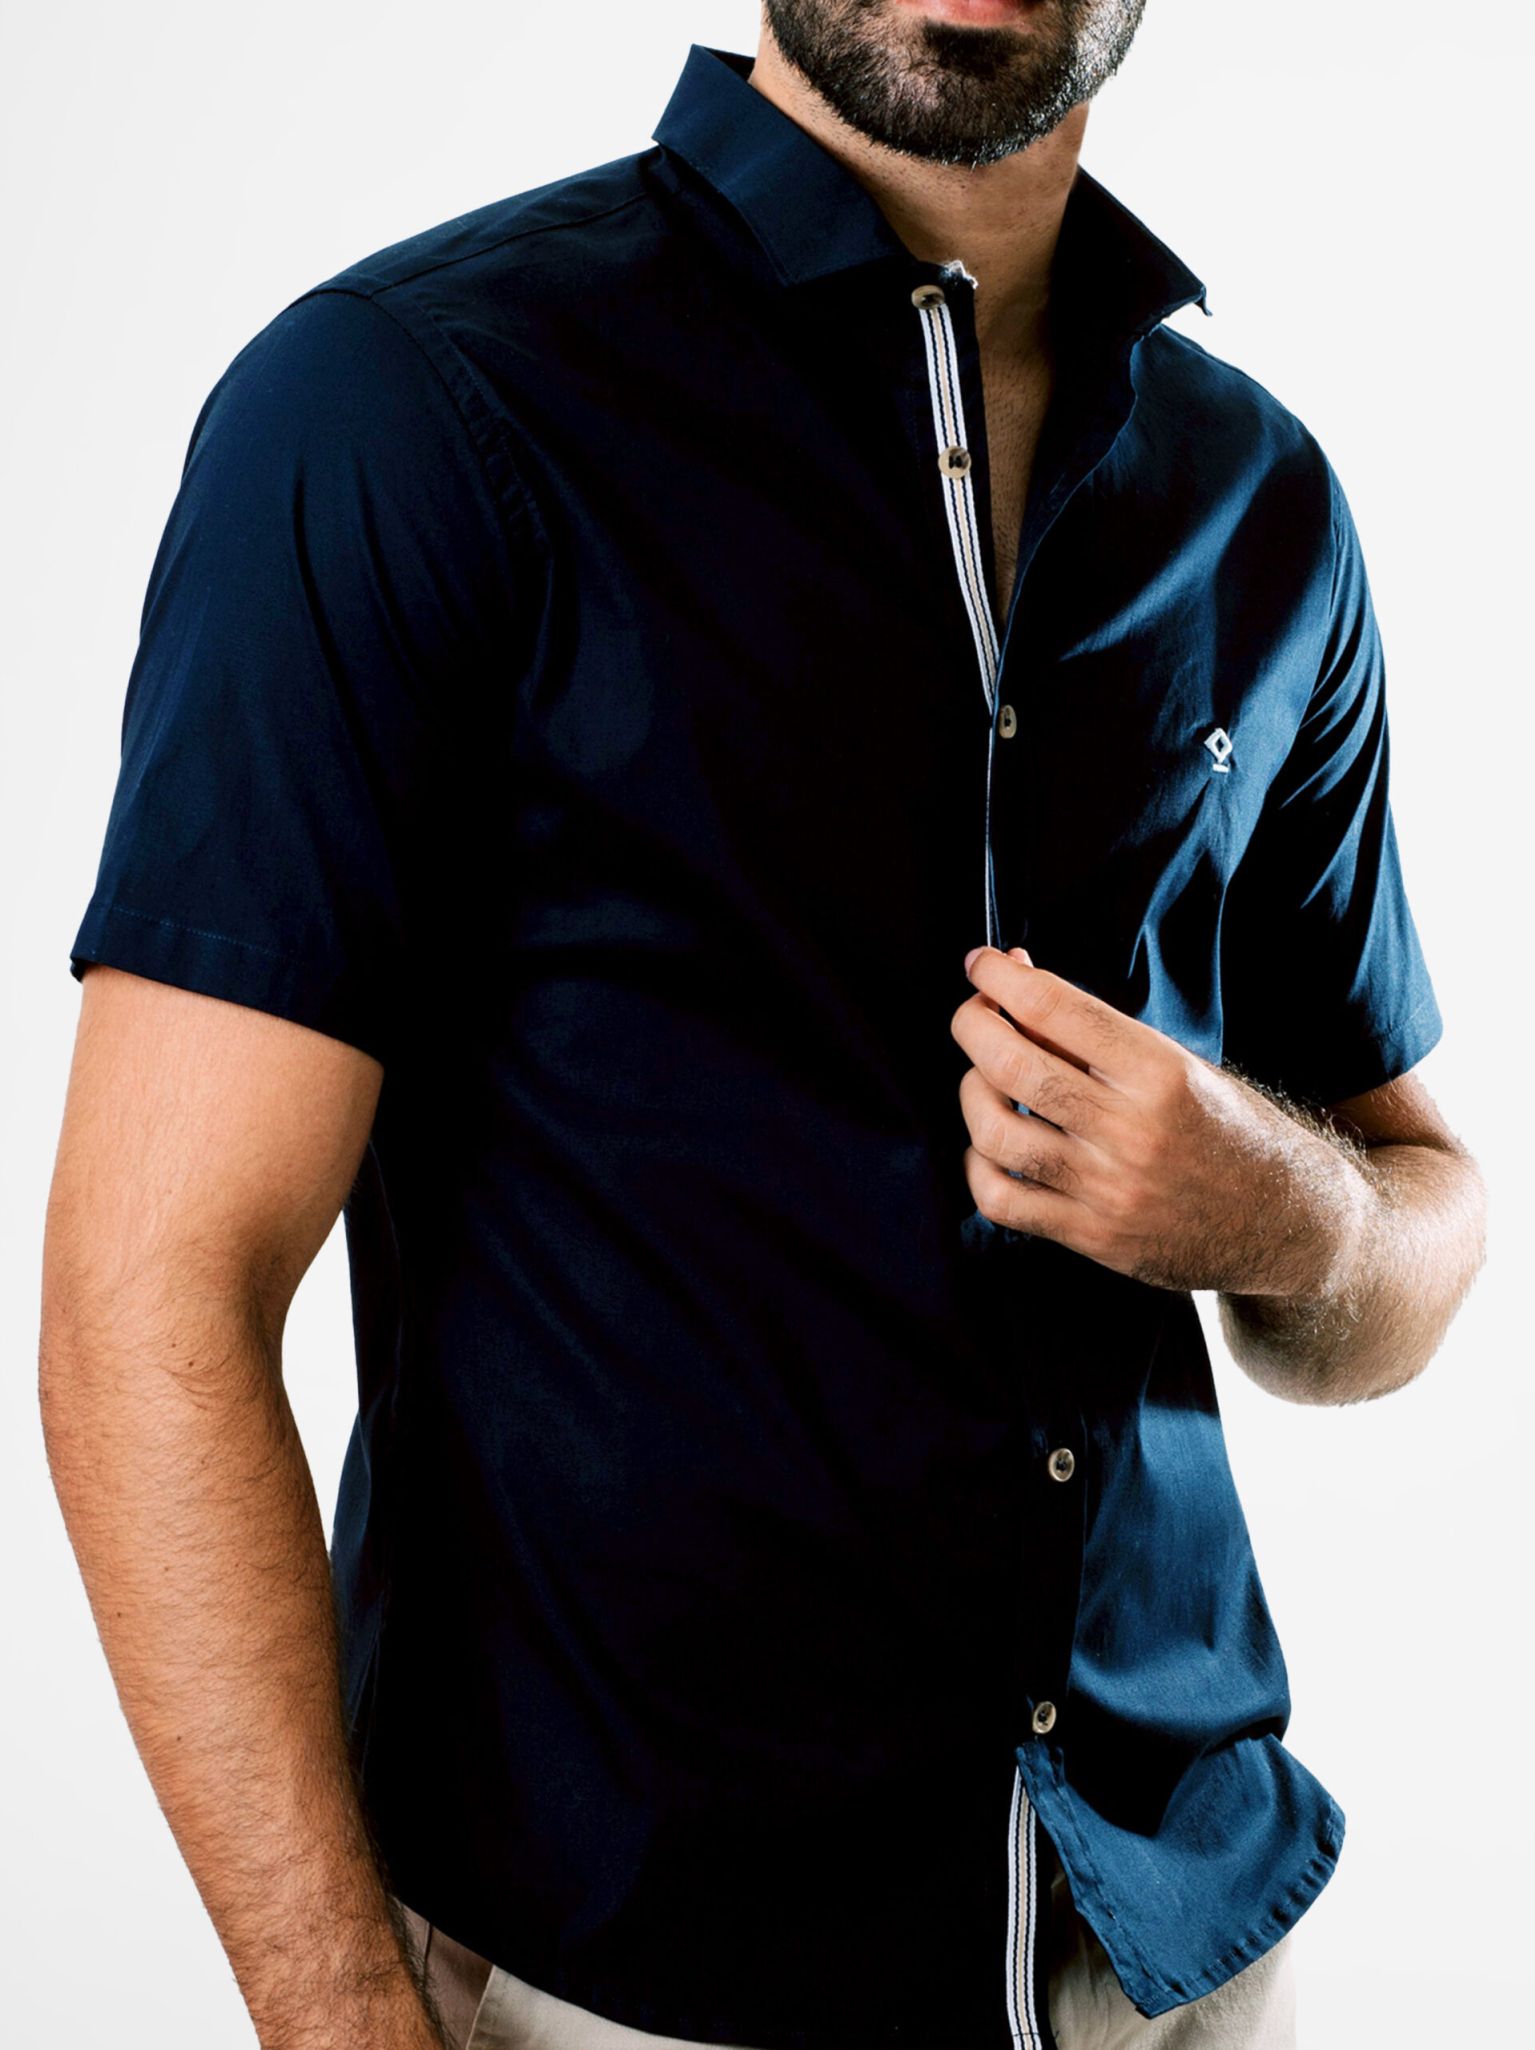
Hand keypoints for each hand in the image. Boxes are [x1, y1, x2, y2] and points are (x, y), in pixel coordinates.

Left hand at [950, 944, 1367, 1296]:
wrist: (1290, 1223)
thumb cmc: (1232, 1131)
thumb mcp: (1182, 1067)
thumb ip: (1099, 1037)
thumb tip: (1017, 984)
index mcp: (1161, 1073)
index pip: (1056, 1009)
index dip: (1002, 978)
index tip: (983, 963)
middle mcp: (1133, 1130)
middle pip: (1013, 1066)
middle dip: (973, 1025)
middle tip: (973, 1012)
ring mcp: (1110, 1189)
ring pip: (995, 1132)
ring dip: (972, 1092)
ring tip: (984, 1079)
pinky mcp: (1095, 1237)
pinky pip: (1001, 1201)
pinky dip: (978, 1166)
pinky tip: (990, 1148)